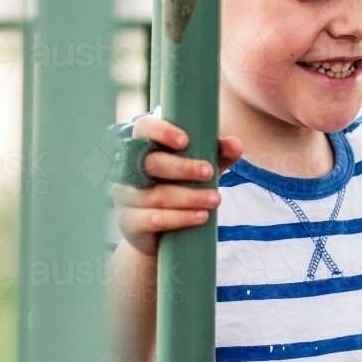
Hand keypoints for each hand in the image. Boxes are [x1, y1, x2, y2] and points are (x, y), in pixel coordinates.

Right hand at [112, 115, 243, 256]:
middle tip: (209, 172)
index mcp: (143, 147)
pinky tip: (201, 216)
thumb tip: (236, 145)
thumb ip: (218, 154)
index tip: (185, 140)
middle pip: (151, 163)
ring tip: (216, 199)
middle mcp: (128, 170)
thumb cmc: (179, 187)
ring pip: (157, 195)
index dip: (161, 131)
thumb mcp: (200, 168)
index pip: (143, 129)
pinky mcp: (130, 223)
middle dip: (183, 167)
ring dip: (190, 197)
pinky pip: (155, 219)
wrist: (159, 232)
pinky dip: (181, 217)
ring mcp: (125, 197)